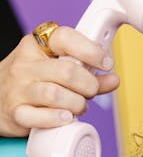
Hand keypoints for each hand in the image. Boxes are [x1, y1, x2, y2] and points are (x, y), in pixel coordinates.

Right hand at [0, 29, 118, 136]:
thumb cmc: (29, 82)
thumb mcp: (53, 69)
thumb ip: (85, 73)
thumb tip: (112, 79)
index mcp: (36, 46)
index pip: (65, 38)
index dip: (91, 50)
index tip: (105, 63)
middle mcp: (25, 65)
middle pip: (67, 71)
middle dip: (88, 84)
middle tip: (91, 91)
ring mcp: (18, 88)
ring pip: (56, 94)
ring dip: (77, 104)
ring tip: (79, 106)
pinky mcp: (15, 112)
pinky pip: (39, 116)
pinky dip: (57, 119)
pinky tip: (65, 118)